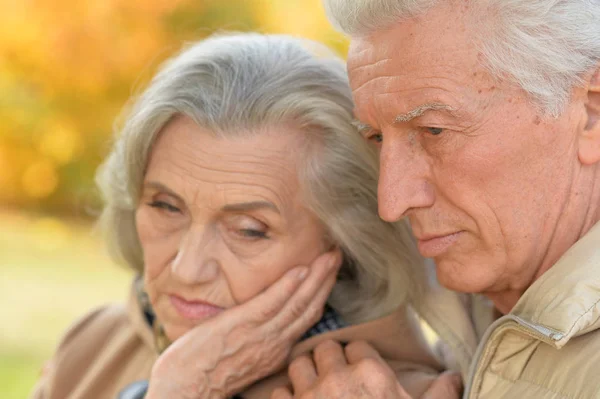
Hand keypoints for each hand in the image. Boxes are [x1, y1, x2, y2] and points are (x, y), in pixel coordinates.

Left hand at [145, 251, 341, 398]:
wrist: (187, 387)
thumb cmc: (208, 371)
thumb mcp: (246, 356)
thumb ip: (260, 337)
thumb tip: (265, 317)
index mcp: (277, 349)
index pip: (307, 317)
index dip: (321, 294)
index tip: (329, 273)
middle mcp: (276, 342)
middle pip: (309, 307)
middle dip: (326, 280)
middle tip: (337, 256)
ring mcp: (261, 334)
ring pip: (298, 303)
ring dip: (317, 277)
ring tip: (329, 256)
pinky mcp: (242, 324)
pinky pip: (271, 303)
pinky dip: (288, 286)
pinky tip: (300, 269)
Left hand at [272, 340, 461, 398]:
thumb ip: (439, 396)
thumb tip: (454, 376)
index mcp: (372, 375)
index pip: (356, 346)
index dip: (357, 358)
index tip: (359, 370)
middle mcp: (338, 378)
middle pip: (325, 349)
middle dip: (330, 361)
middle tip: (336, 378)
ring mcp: (310, 396)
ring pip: (299, 365)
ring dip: (306, 375)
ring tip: (315, 389)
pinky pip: (279, 391)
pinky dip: (287, 398)